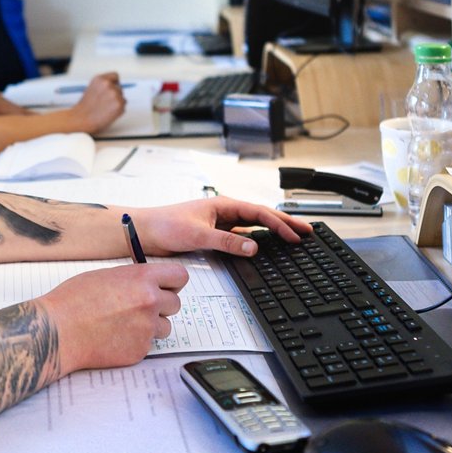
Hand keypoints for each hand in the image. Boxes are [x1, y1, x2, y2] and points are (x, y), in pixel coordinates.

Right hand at [39, 262, 187, 373]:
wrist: (59, 331)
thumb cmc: (74, 300)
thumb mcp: (107, 276)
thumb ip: (133, 279)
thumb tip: (148, 283)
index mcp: (142, 278)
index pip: (180, 276)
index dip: (173, 282)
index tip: (166, 286)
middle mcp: (150, 302)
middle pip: (175, 304)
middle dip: (161, 306)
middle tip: (140, 308)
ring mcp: (146, 328)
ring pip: (165, 327)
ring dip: (151, 326)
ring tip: (124, 324)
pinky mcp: (140, 351)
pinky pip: (148, 345)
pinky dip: (136, 342)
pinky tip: (114, 337)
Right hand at [70, 72, 125, 131]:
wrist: (83, 119)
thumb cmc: (85, 107)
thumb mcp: (92, 88)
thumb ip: (103, 85)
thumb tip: (114, 85)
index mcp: (100, 79)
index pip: (115, 76)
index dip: (114, 83)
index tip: (112, 89)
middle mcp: (108, 85)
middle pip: (119, 88)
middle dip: (115, 95)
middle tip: (106, 103)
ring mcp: (114, 94)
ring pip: (122, 97)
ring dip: (117, 102)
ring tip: (105, 108)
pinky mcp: (119, 104)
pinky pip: (123, 106)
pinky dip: (118, 110)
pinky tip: (108, 112)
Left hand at [133, 197, 312, 257]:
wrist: (143, 231)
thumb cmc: (165, 225)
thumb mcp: (198, 235)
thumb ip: (227, 242)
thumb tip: (254, 247)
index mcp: (224, 205)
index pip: (260, 213)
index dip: (280, 224)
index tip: (296, 235)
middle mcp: (224, 212)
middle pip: (261, 217)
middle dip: (285, 223)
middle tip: (307, 231)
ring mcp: (220, 223)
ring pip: (253, 226)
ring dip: (273, 231)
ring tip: (293, 237)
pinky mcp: (214, 234)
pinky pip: (242, 236)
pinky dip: (257, 240)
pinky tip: (265, 246)